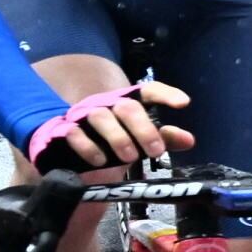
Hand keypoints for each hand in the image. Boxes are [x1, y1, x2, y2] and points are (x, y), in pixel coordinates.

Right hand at [27, 78, 196, 172]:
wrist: (62, 146)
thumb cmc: (107, 141)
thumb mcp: (136, 140)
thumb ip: (162, 138)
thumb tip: (189, 140)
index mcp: (125, 103)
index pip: (147, 91)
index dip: (165, 94)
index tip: (184, 103)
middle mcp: (105, 104)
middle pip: (126, 106)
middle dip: (143, 128)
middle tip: (155, 151)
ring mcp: (82, 115)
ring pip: (101, 117)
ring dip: (118, 138)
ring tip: (129, 159)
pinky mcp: (62, 130)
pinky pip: (74, 133)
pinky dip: (89, 147)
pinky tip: (99, 161)